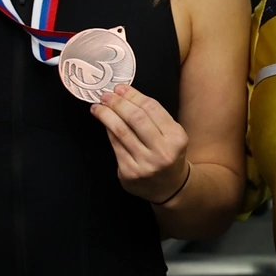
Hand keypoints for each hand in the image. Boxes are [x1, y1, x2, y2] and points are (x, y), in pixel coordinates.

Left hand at [91, 85, 192, 204]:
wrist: (171, 188)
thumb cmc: (168, 155)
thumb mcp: (172, 135)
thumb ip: (153, 117)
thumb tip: (124, 95)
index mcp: (176, 138)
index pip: (152, 109)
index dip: (133, 95)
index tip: (120, 88)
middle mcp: (162, 151)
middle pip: (135, 118)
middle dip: (117, 103)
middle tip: (106, 96)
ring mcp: (145, 164)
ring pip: (121, 131)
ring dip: (106, 115)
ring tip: (99, 107)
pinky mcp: (129, 173)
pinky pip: (115, 146)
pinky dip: (108, 131)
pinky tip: (104, 123)